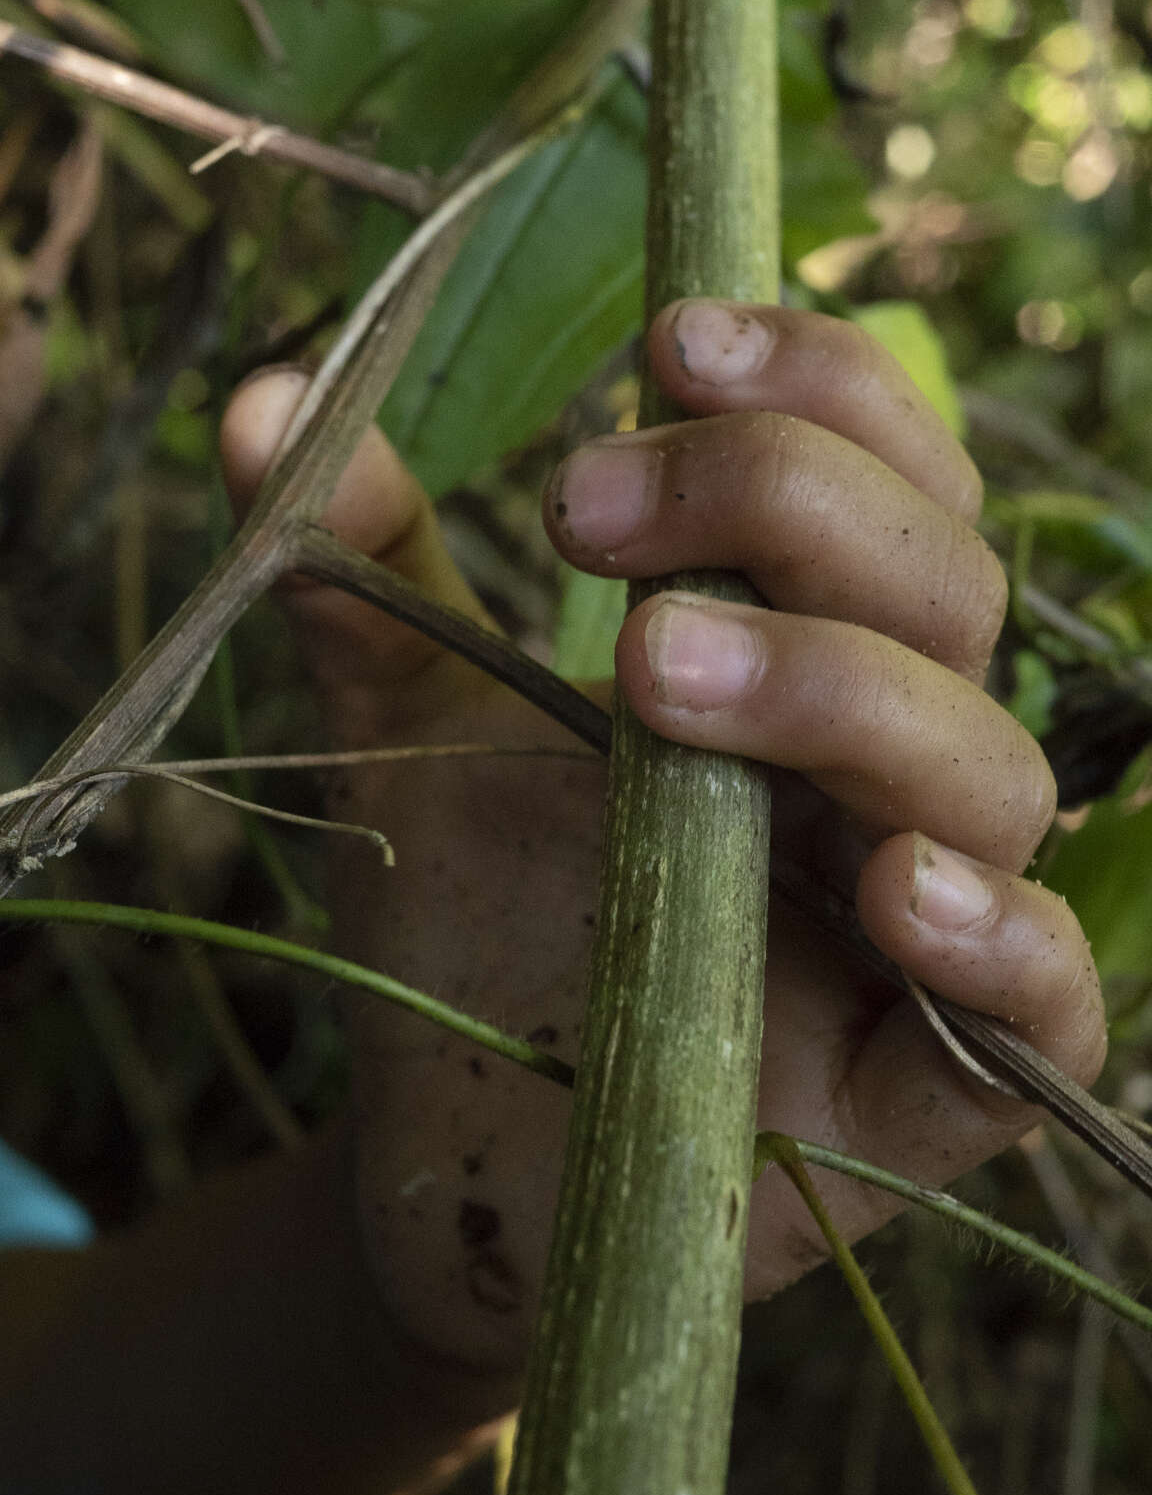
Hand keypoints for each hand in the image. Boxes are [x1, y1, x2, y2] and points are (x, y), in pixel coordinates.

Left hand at [221, 304, 1104, 1371]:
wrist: (452, 1145)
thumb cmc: (472, 918)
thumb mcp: (412, 727)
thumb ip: (371, 576)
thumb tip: (258, 402)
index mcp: (805, 653)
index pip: (889, 476)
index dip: (815, 388)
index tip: (664, 349)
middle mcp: (886, 770)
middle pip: (945, 588)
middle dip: (786, 509)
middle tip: (584, 515)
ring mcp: (921, 927)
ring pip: (991, 772)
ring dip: (841, 696)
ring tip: (652, 679)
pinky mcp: (930, 1092)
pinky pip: (1047, 1008)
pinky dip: (1002, 941)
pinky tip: (892, 894)